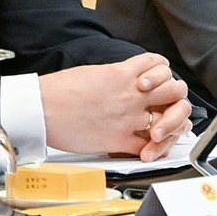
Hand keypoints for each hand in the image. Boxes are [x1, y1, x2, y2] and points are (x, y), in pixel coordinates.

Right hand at [41, 53, 190, 160]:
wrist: (42, 109)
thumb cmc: (59, 91)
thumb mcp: (93, 72)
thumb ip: (115, 76)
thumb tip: (122, 80)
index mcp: (123, 74)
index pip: (160, 66)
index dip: (164, 73)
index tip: (160, 81)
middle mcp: (131, 94)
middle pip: (174, 90)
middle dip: (175, 97)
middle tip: (168, 104)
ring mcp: (128, 118)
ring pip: (170, 118)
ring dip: (171, 123)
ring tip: (164, 127)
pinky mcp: (119, 140)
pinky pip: (150, 146)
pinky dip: (154, 149)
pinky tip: (148, 148)